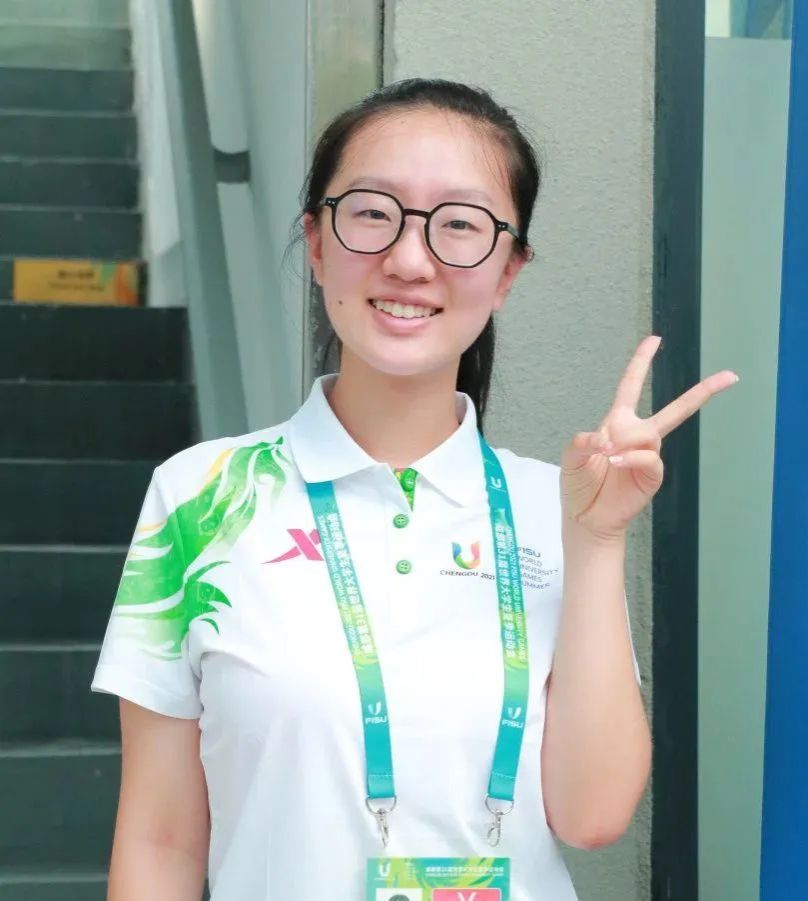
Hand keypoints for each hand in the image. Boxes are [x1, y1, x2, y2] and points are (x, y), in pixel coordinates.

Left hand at [560, 335, 738, 542]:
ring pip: (651, 434)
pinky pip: (650, 458)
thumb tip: (608, 440)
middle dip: (703, 392)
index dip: (641, 363)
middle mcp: (637, 436)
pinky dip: (633, 457)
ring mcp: (647, 456)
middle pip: (674, 410)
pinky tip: (616, 462)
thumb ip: (584, 440)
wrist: (584, 517)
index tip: (655, 339)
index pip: (630, 386)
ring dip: (627, 441)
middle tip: (730, 376)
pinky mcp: (652, 476)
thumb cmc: (578, 484)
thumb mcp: (571, 455)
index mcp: (617, 423)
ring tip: (607, 456)